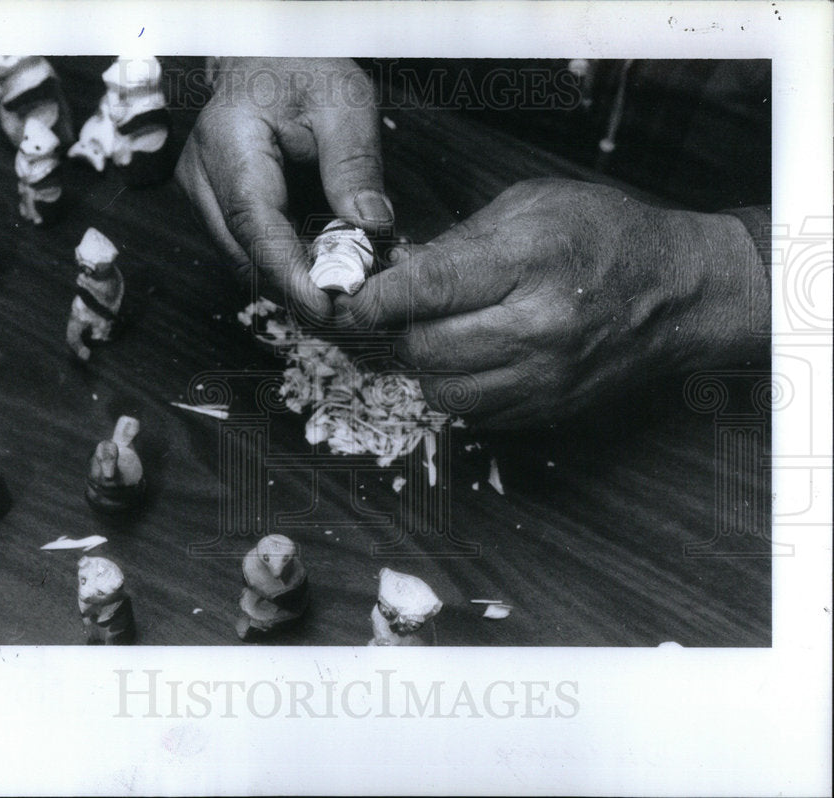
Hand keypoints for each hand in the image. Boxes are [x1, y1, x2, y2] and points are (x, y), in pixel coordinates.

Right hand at [176, 57, 392, 320]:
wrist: (270, 60)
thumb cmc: (304, 71)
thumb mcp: (345, 104)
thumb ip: (355, 164)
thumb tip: (372, 226)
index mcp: (227, 142)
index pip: (253, 222)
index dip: (288, 271)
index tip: (324, 303)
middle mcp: (201, 176)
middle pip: (244, 253)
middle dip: (295, 287)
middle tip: (347, 305)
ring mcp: (202, 197)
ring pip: (244, 261)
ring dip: (292, 280)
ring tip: (341, 285)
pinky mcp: (215, 210)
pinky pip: (248, 251)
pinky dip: (285, 265)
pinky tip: (321, 268)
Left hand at [335, 178, 767, 427]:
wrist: (679, 293)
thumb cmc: (606, 237)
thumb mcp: (532, 207)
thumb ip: (458, 240)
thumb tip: (396, 270)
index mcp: (531, 262)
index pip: (430, 288)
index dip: (378, 298)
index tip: (353, 299)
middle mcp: (537, 328)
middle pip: (425, 347)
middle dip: (398, 329)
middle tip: (400, 311)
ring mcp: (544, 378)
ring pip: (442, 391)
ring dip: (425, 365)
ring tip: (439, 334)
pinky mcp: (547, 409)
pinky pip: (473, 415)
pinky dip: (458, 389)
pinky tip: (472, 359)